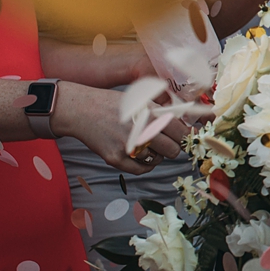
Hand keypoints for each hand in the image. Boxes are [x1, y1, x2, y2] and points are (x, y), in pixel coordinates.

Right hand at [53, 82, 187, 174]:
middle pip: (172, 150)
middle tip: (168, 143)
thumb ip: (162, 113)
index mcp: (150, 114)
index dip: (186, 137)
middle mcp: (141, 131)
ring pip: (157, 160)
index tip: (187, 138)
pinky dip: (145, 164)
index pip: (181, 132)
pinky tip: (141, 155)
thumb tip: (186, 126)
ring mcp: (128, 147)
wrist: (83, 111)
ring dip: (157, 155)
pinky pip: (141, 169)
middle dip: (173, 147)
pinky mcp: (116, 159)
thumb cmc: (114, 104)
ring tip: (149, 145)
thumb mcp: (141, 101)